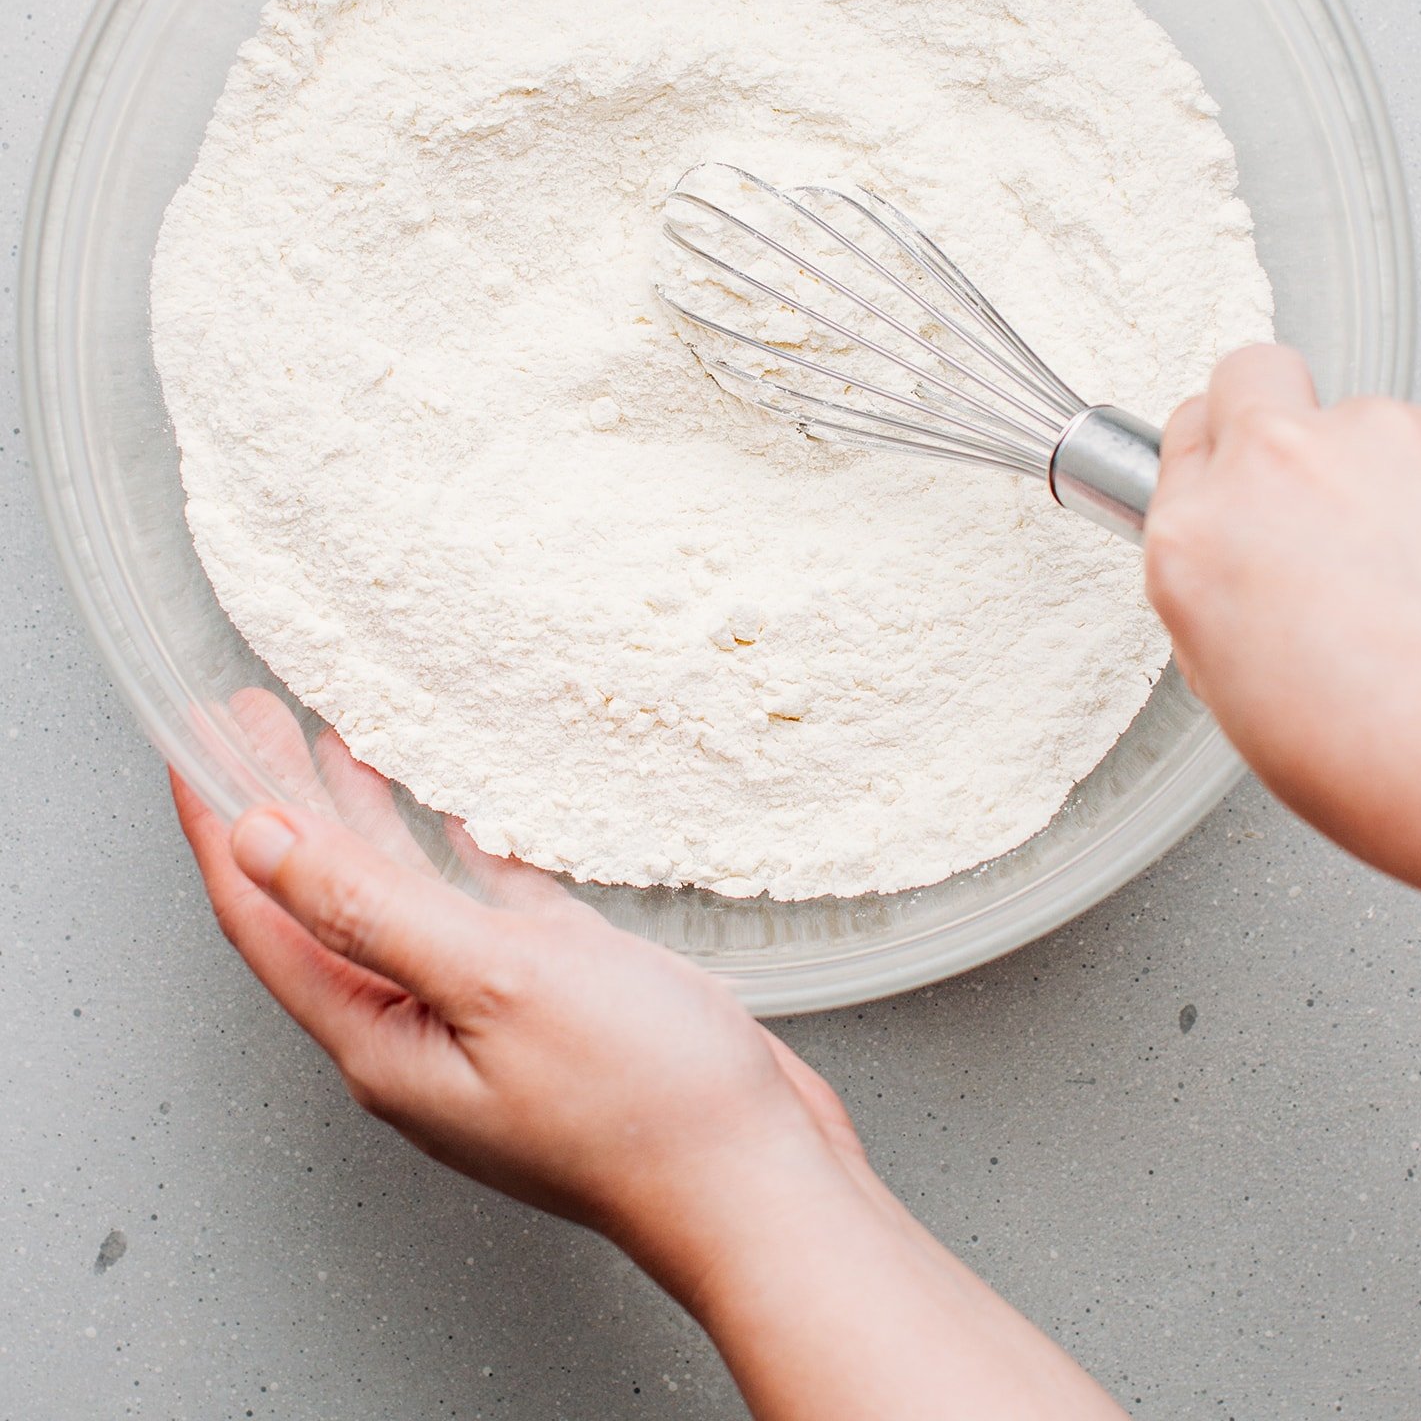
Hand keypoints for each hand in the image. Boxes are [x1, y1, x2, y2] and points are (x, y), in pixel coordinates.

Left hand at [176, 690, 1124, 1418]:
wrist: (757, 1178)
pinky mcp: (553, 1005)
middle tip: (251, 715)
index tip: (191, 745)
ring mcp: (485, 1019)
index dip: (218, 826)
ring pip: (400, 898)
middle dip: (280, 802)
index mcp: (380, 1037)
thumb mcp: (490, 981)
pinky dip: (460, 856)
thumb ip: (370, 909)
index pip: (263, 917)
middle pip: (321, 898)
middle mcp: (418, 1029)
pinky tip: (462, 814)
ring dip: (363, 818)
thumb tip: (262, 843)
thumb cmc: (641, 1100)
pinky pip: (483, 912)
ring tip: (337, 736)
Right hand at [1146, 345, 1420, 892]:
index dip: (1219, 457)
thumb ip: (1215, 574)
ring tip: (1403, 565)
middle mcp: (1271, 466)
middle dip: (1272, 412)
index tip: (1242, 480)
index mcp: (1195, 534)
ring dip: (1374, 468)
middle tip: (1307, 481)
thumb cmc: (1362, 752)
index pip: (1185, 430)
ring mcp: (1368, 443)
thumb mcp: (1226, 674)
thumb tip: (1239, 547)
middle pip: (1251, 373)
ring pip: (1359, 417)